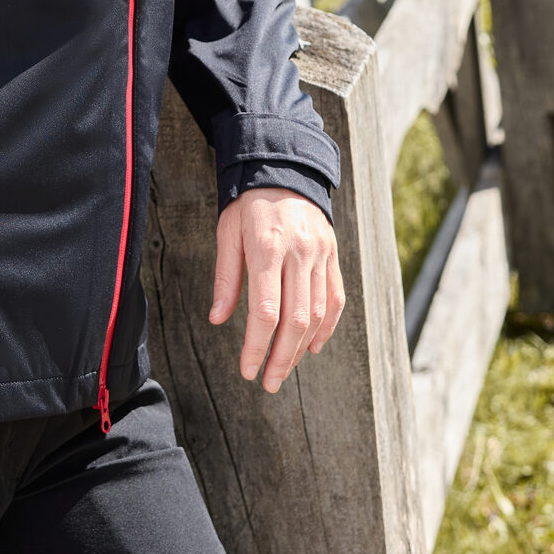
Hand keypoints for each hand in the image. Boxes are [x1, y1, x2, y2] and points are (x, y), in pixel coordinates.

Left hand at [208, 186, 344, 391]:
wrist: (284, 170)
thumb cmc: (247, 205)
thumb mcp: (227, 233)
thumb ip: (226, 278)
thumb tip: (218, 320)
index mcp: (266, 247)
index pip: (265, 311)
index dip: (257, 347)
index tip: (247, 370)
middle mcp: (298, 252)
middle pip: (295, 319)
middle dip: (281, 358)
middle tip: (268, 383)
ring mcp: (321, 254)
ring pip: (318, 314)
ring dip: (301, 349)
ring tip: (284, 368)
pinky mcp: (333, 255)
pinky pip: (335, 299)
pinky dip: (326, 328)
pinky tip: (311, 346)